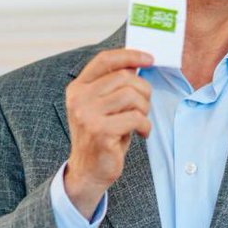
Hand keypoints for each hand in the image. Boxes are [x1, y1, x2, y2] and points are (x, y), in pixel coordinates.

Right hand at [64, 48, 153, 218]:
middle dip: (143, 90)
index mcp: (78, 88)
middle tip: (145, 106)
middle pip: (124, 77)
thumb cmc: (102, 136)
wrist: (88, 171)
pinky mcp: (100, 131)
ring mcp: (87, 114)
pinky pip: (135, 118)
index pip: (105, 60)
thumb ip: (114, 86)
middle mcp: (79, 98)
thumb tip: (138, 64)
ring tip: (141, 120)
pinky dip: (145, 125)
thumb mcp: (103, 107)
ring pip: (131, 96)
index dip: (130, 55)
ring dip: (144, 108)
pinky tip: (141, 133)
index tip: (149, 59)